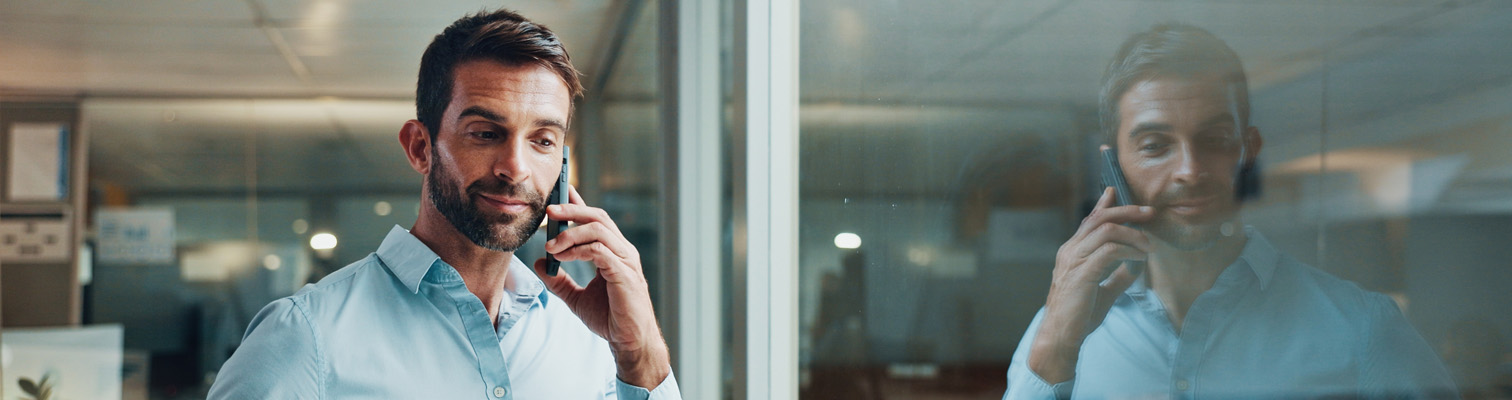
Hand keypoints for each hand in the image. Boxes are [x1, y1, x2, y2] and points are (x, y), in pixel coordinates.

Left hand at [532, 185, 669, 388]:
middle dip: (571, 210)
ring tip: (550, 245)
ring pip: (599, 229)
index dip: (578, 203)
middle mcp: (623, 251)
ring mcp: (626, 260)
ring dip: (570, 232)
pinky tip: (561, 258)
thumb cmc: (610, 318)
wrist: (629, 341)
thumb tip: (540, 263)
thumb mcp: (576, 298)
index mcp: (615, 252)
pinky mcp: (624, 274)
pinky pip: (599, 251)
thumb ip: (559, 280)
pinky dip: (577, 250)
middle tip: (548, 210)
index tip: (559, 190)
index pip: (596, 219)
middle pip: (598, 216)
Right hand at [1028, 187, 1153, 383]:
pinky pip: (1110, 250)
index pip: (1089, 220)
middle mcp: (1071, 250)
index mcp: (1072, 252)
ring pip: (1107, 230)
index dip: (1104, 204)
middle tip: (1149, 213)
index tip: (1115, 192)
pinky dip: (1129, 250)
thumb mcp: (1102, 290)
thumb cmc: (1079, 315)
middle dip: (1127, 211)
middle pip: (1100, 218)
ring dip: (1133, 234)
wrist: (1061, 335)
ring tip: (1149, 245)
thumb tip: (1135, 266)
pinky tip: (1141, 258)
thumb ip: (1117, 275)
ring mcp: (1075, 260)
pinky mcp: (1083, 272)